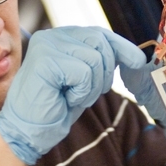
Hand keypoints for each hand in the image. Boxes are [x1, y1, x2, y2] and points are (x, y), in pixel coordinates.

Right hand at [0, 26, 144, 164]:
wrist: (27, 132)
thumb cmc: (55, 107)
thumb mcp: (84, 80)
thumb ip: (100, 62)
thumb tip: (132, 55)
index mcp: (61, 37)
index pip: (99, 33)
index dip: (122, 47)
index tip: (137, 61)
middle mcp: (52, 36)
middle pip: (101, 42)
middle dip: (104, 73)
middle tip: (85, 93)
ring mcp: (47, 46)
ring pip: (95, 59)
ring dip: (91, 87)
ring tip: (71, 96)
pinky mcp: (45, 61)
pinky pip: (83, 73)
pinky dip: (80, 92)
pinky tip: (64, 98)